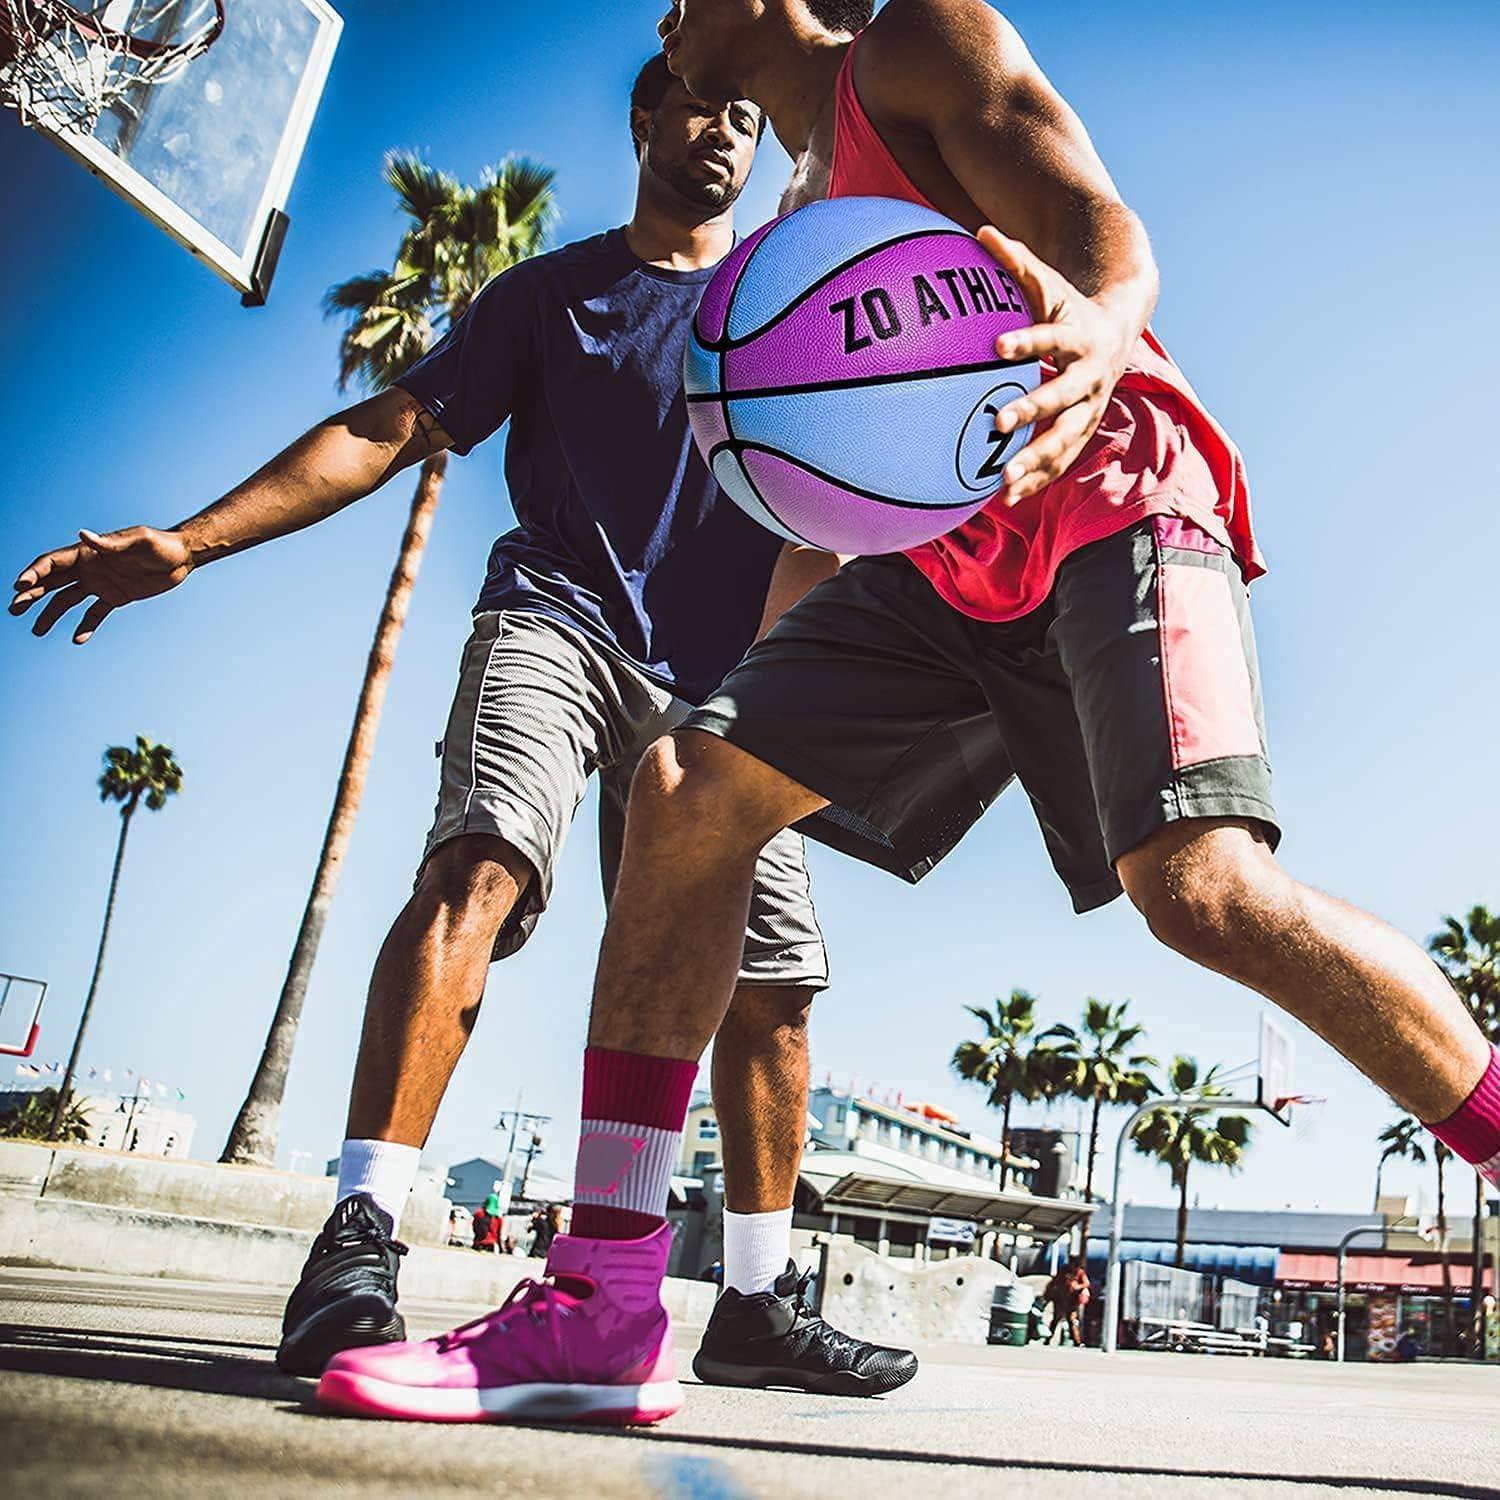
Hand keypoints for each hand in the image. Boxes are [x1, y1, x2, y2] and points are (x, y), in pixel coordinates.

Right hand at [9, 525, 194, 643]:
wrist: (183, 557)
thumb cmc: (160, 544)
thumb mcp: (138, 541)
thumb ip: (110, 542)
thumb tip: (83, 535)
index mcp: (89, 552)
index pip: (53, 563)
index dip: (34, 573)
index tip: (19, 588)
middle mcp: (90, 568)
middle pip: (52, 582)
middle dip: (31, 594)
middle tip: (14, 609)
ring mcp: (101, 583)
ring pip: (68, 600)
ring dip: (51, 614)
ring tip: (36, 631)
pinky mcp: (116, 597)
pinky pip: (95, 613)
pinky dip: (86, 626)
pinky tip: (77, 639)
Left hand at [979, 226, 1134, 505]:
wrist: (1119, 329)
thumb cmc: (1070, 305)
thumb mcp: (1048, 283)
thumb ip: (1017, 262)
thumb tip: (981, 230)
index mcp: (1079, 337)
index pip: (1051, 337)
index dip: (1027, 341)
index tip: (997, 346)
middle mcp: (1090, 376)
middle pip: (1061, 396)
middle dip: (1031, 409)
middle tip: (996, 422)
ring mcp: (1089, 408)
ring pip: (1064, 438)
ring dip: (1034, 460)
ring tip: (1001, 479)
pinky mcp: (1083, 431)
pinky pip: (1061, 460)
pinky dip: (1036, 479)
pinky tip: (1005, 499)